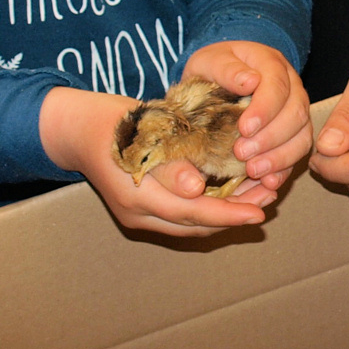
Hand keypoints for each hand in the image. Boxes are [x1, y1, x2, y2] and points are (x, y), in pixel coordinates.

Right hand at [43, 85, 284, 237]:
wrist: (77, 131)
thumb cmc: (114, 122)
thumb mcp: (142, 132)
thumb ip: (168, 162)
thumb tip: (197, 187)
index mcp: (137, 196)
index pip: (192, 213)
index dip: (230, 213)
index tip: (261, 209)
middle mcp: (137, 214)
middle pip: (196, 225)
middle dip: (235, 215)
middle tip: (270, 199)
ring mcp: (138, 217)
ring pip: (191, 226)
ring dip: (226, 215)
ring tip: (260, 197)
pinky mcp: (142, 213)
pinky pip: (182, 219)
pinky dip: (210, 211)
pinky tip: (234, 195)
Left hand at [183, 42, 311, 195]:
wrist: (218, 79)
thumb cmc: (212, 70)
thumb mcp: (209, 62)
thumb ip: (226, 69)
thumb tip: (249, 81)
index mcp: (271, 64)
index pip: (277, 85)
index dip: (265, 109)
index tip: (243, 128)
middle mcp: (292, 87)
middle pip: (295, 113)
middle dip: (270, 137)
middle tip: (241, 153)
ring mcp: (296, 111)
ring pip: (302, 137)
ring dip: (279, 157)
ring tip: (252, 170)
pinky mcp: (294, 134)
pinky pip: (297, 154)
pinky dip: (284, 170)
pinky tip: (268, 182)